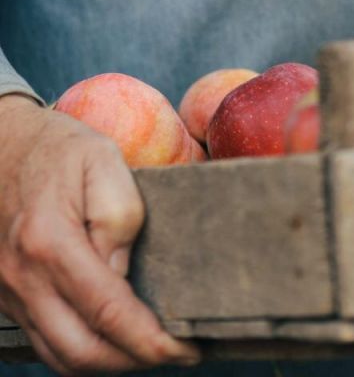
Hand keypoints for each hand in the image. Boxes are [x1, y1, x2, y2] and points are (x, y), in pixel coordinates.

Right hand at [0, 95, 199, 373]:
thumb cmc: (57, 148)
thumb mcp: (101, 159)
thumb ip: (120, 214)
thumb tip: (125, 272)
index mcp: (49, 242)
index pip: (107, 310)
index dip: (150, 339)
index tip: (187, 349)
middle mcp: (23, 277)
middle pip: (81, 350)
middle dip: (134, 362)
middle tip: (178, 355)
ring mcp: (9, 292)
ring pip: (59, 355)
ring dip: (109, 363)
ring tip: (151, 350)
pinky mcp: (7, 296)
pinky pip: (44, 340)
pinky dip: (81, 351)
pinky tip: (114, 340)